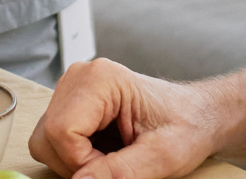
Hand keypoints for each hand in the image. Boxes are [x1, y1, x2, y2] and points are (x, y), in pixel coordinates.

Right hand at [30, 58, 222, 178]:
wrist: (199, 116)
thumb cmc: (187, 127)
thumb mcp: (162, 157)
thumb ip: (120, 172)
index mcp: (101, 79)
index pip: (62, 131)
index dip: (82, 163)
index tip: (114, 168)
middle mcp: (80, 77)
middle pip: (49, 136)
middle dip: (77, 163)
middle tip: (115, 165)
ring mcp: (73, 88)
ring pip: (46, 140)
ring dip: (75, 160)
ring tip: (112, 157)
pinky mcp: (73, 102)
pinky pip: (53, 139)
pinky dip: (76, 155)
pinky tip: (104, 151)